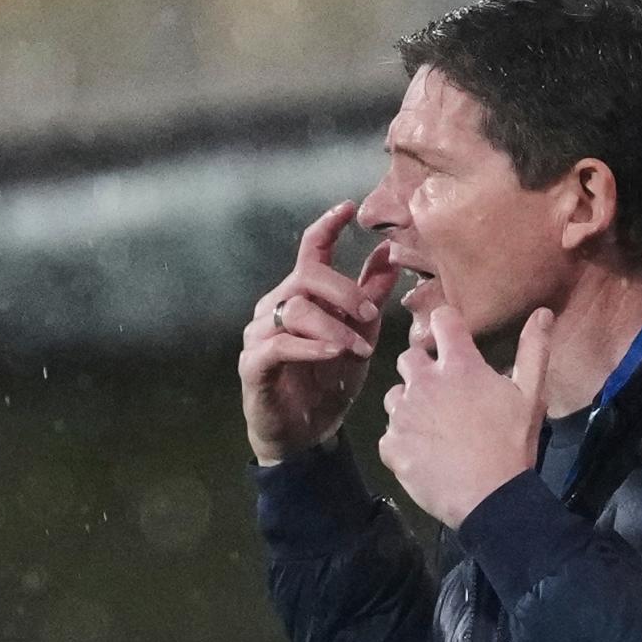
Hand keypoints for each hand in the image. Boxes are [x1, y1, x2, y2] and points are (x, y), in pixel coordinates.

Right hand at [239, 201, 398, 465]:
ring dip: (333, 326)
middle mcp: (275, 306)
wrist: (307, 433)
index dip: (327, 226)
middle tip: (370, 312)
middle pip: (306, 277)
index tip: (349, 208)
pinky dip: (310, 346)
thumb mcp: (360, 335)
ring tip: (358, 348)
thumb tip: (389, 254)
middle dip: (343, 291)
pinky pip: (278, 345)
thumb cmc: (329, 382)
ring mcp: (259, 334)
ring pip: (295, 309)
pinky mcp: (253, 364)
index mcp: (301, 294)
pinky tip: (334, 352)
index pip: (310, 249)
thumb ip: (370, 296)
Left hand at [380, 305, 553, 527]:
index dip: (447, 326)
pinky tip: (424, 455)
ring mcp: (403, 414)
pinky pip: (389, 434)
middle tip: (443, 391)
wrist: (491, 500)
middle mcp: (424, 381)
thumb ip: (534, 350)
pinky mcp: (391, 445)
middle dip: (423, 368)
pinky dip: (403, 441)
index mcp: (459, 365)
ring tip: (433, 427)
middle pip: (409, 356)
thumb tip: (542, 312)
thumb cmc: (513, 444)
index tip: (453, 341)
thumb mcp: (531, 396)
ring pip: (395, 395)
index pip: (442, 320)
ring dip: (410, 405)